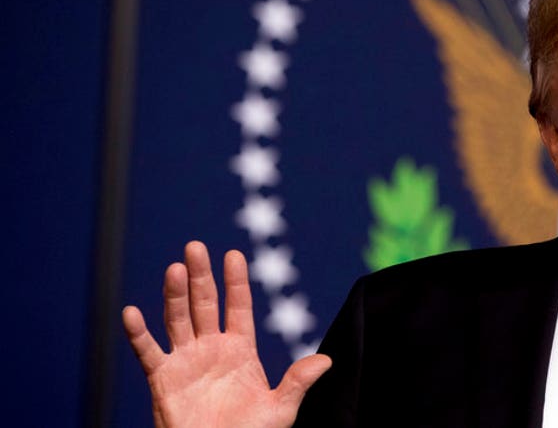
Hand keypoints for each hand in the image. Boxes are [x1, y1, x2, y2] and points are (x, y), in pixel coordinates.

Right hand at [122, 241, 330, 427]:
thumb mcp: (278, 410)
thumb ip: (297, 383)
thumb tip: (326, 361)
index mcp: (240, 350)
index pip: (238, 307)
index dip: (236, 282)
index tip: (234, 255)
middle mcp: (211, 349)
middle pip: (204, 304)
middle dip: (201, 276)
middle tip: (195, 246)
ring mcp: (185, 361)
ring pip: (177, 320)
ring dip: (174, 295)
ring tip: (175, 269)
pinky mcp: (163, 380)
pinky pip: (148, 352)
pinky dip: (138, 333)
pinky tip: (131, 312)